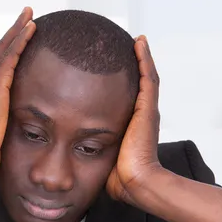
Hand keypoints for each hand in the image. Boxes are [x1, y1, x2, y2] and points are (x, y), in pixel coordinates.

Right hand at [0, 7, 35, 178]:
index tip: (18, 41)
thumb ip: (3, 135)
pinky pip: (11, 55)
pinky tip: (31, 27)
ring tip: (29, 14)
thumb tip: (9, 146)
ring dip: (18, 29)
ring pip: (6, 47)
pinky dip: (21, 39)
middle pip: (0, 51)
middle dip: (13, 33)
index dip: (9, 53)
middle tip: (25, 18)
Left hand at [106, 35, 162, 204]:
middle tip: (122, 46)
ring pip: (146, 75)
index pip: (129, 96)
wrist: (135, 183)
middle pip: (140, 81)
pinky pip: (148, 77)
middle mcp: (143, 114)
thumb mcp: (102, 155)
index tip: (112, 68)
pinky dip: (144, 59)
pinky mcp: (147, 108)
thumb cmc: (119, 176)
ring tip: (135, 38)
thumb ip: (93, 147)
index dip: (122, 81)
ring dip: (141, 56)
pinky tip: (139, 43)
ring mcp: (147, 110)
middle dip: (133, 64)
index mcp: (132, 124)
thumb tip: (73, 147)